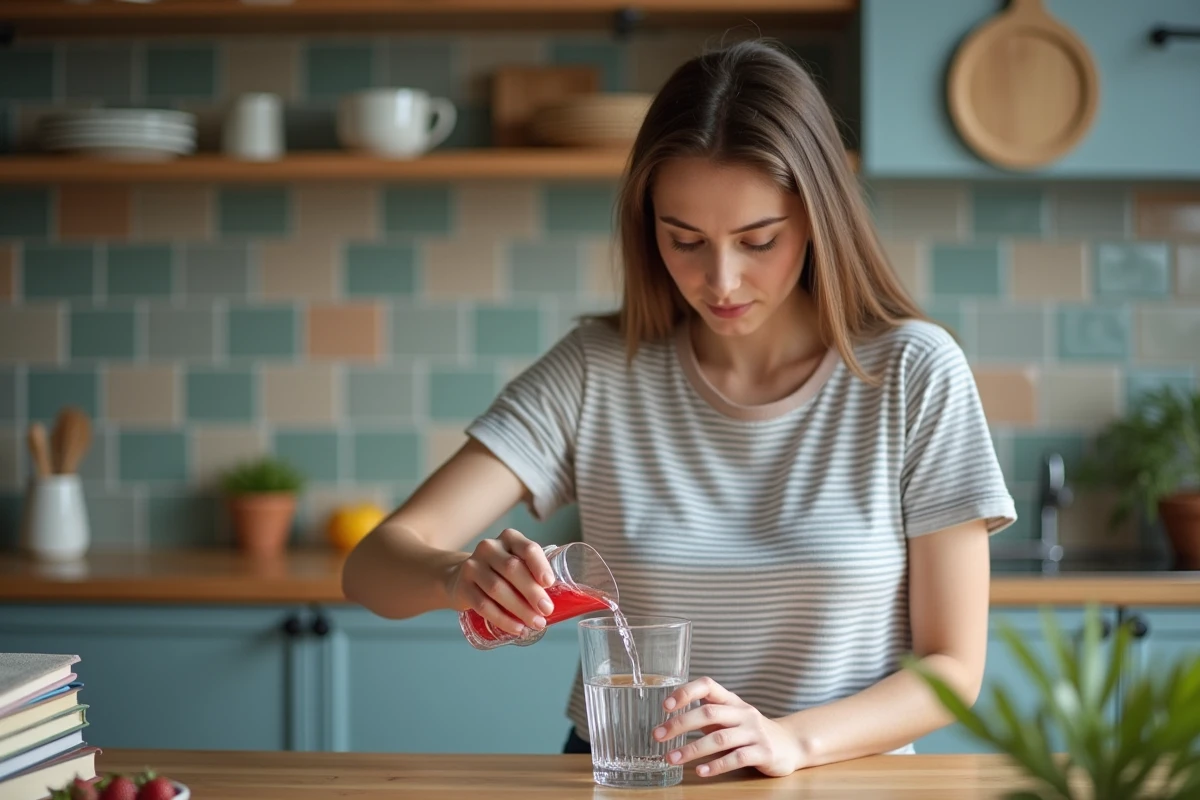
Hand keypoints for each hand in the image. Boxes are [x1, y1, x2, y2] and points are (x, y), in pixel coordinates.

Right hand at [446, 528, 555, 635]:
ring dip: (519, 609)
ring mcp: (473, 566)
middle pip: (512, 569)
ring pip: (497, 589)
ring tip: (536, 623)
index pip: (527, 548)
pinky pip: (483, 605)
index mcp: (509, 538)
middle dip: (532, 592)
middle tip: (547, 610)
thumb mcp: (517, 564)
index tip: (550, 583)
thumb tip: (564, 601)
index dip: (540, 565)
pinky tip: (516, 628)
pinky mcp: (462, 587)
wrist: (461, 577)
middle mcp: (489, 548)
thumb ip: (535, 574)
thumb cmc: (500, 572)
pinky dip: (502, 619)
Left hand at [654, 677, 804, 777]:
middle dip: (680, 724)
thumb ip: (707, 714)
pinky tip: (701, 771)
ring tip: (672, 758)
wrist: (791, 744)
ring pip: (720, 738)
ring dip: (692, 749)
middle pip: (709, 713)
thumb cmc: (751, 731)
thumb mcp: (731, 717)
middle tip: (658, 735)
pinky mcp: (763, 752)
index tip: (665, 705)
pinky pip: (737, 758)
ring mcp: (754, 732)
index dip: (686, 692)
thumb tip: (671, 717)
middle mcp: (743, 713)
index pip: (708, 685)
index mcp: (732, 700)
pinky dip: (716, 765)